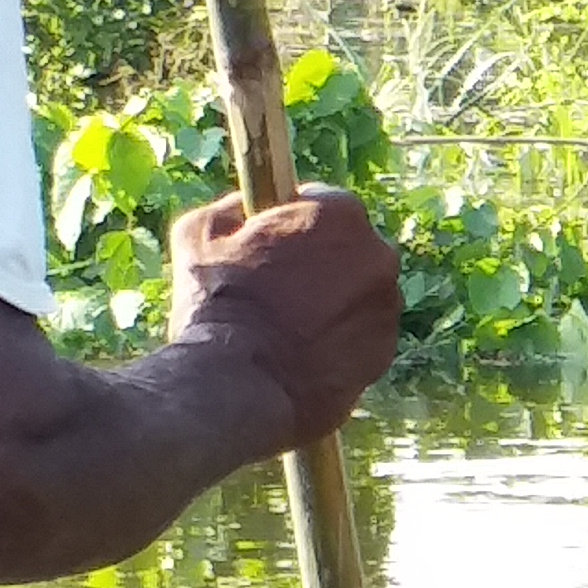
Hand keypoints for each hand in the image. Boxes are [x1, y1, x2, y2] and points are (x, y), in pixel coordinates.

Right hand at [169, 186, 400, 449]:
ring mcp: (387, 307)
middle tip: (273, 285)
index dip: (289, 219)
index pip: (320, 202)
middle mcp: (378, 256)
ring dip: (330, 302)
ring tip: (284, 324)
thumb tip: (243, 205)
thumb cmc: (217, 303)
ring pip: (358, 294)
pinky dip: (337, 340)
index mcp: (340, 216)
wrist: (239, 385)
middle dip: (317, 260)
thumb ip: (231, 207)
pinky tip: (300, 353)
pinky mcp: (385, 351)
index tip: (267, 239)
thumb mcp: (200, 233)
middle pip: (346, 248)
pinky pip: (360, 335)